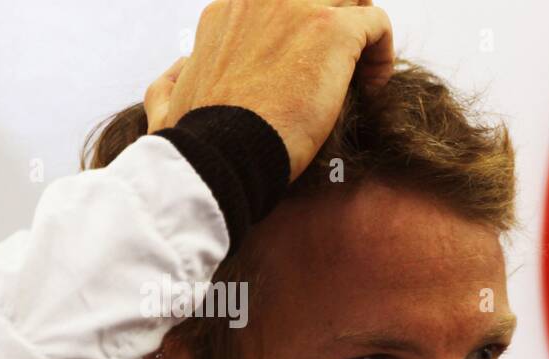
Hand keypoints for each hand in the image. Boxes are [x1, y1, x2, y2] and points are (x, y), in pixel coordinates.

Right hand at [143, 0, 393, 181]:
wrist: (222, 152)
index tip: (309, 68)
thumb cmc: (199, 140)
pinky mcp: (330, 30)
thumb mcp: (166, 101)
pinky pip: (377, 25)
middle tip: (347, 66)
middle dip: (338, 23)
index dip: (304, 31)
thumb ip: (171, 79)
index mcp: (227, 12)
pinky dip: (382, 55)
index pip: (283, 3)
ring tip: (363, 78)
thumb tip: (178, 68)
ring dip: (364, 36)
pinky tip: (371, 87)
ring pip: (351, 1)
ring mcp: (296, 8)